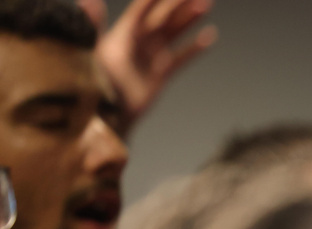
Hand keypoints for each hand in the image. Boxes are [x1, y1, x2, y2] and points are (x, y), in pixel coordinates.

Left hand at [88, 0, 217, 127]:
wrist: (107, 121)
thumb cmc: (94, 89)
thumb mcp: (91, 54)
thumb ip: (93, 27)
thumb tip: (91, 1)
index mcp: (120, 38)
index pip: (140, 12)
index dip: (153, 0)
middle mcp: (136, 45)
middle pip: (160, 19)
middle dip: (176, 4)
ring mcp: (149, 59)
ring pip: (172, 34)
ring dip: (188, 20)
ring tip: (204, 5)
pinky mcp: (160, 76)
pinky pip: (181, 59)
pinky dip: (195, 49)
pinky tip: (208, 36)